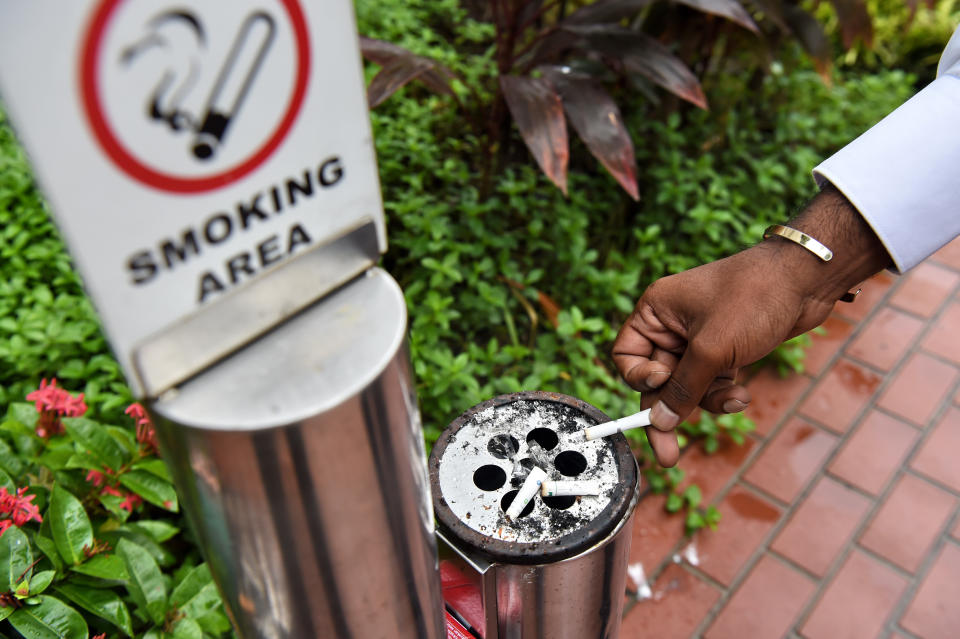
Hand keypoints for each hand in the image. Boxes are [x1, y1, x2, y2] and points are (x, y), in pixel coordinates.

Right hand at [614, 186, 891, 465]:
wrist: (806, 279)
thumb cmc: (753, 297)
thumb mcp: (713, 349)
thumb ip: (683, 389)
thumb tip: (659, 422)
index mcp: (655, 311)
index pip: (626, 356)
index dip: (640, 380)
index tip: (660, 391)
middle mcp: (671, 324)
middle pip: (657, 379)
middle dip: (669, 412)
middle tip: (668, 455)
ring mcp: (698, 337)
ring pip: (687, 385)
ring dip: (707, 400)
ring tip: (734, 400)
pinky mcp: (724, 347)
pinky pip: (711, 381)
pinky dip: (724, 392)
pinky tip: (742, 394)